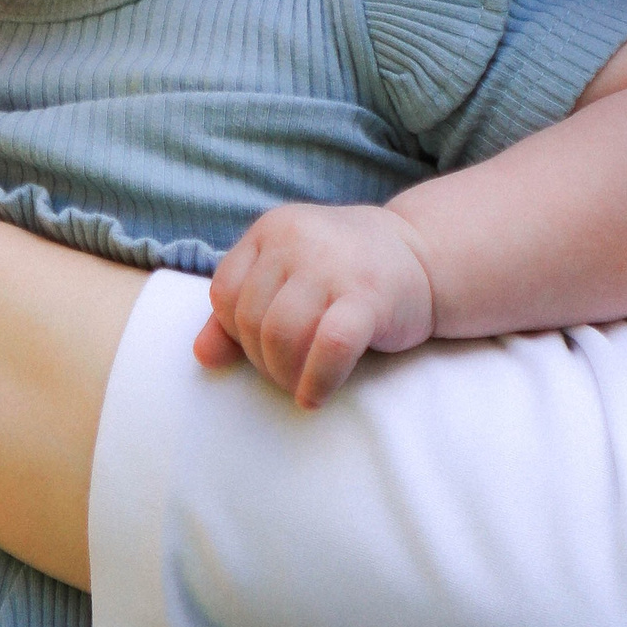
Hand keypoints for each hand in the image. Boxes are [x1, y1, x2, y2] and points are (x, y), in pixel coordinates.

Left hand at [197, 203, 437, 407]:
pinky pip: (329, 348)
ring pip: (282, 335)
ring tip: (300, 386)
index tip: (261, 351)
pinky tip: (315, 397)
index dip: (234, 335)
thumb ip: (241, 310)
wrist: (424, 255)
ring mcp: (333, 266)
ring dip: (285, 375)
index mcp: (271, 229)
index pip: (224, 294)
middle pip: (251, 320)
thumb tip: (202, 356)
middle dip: (263, 362)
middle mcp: (297, 240)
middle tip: (286, 375)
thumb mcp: (289, 277)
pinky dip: (316, 382)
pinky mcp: (368, 297)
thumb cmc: (345, 272)